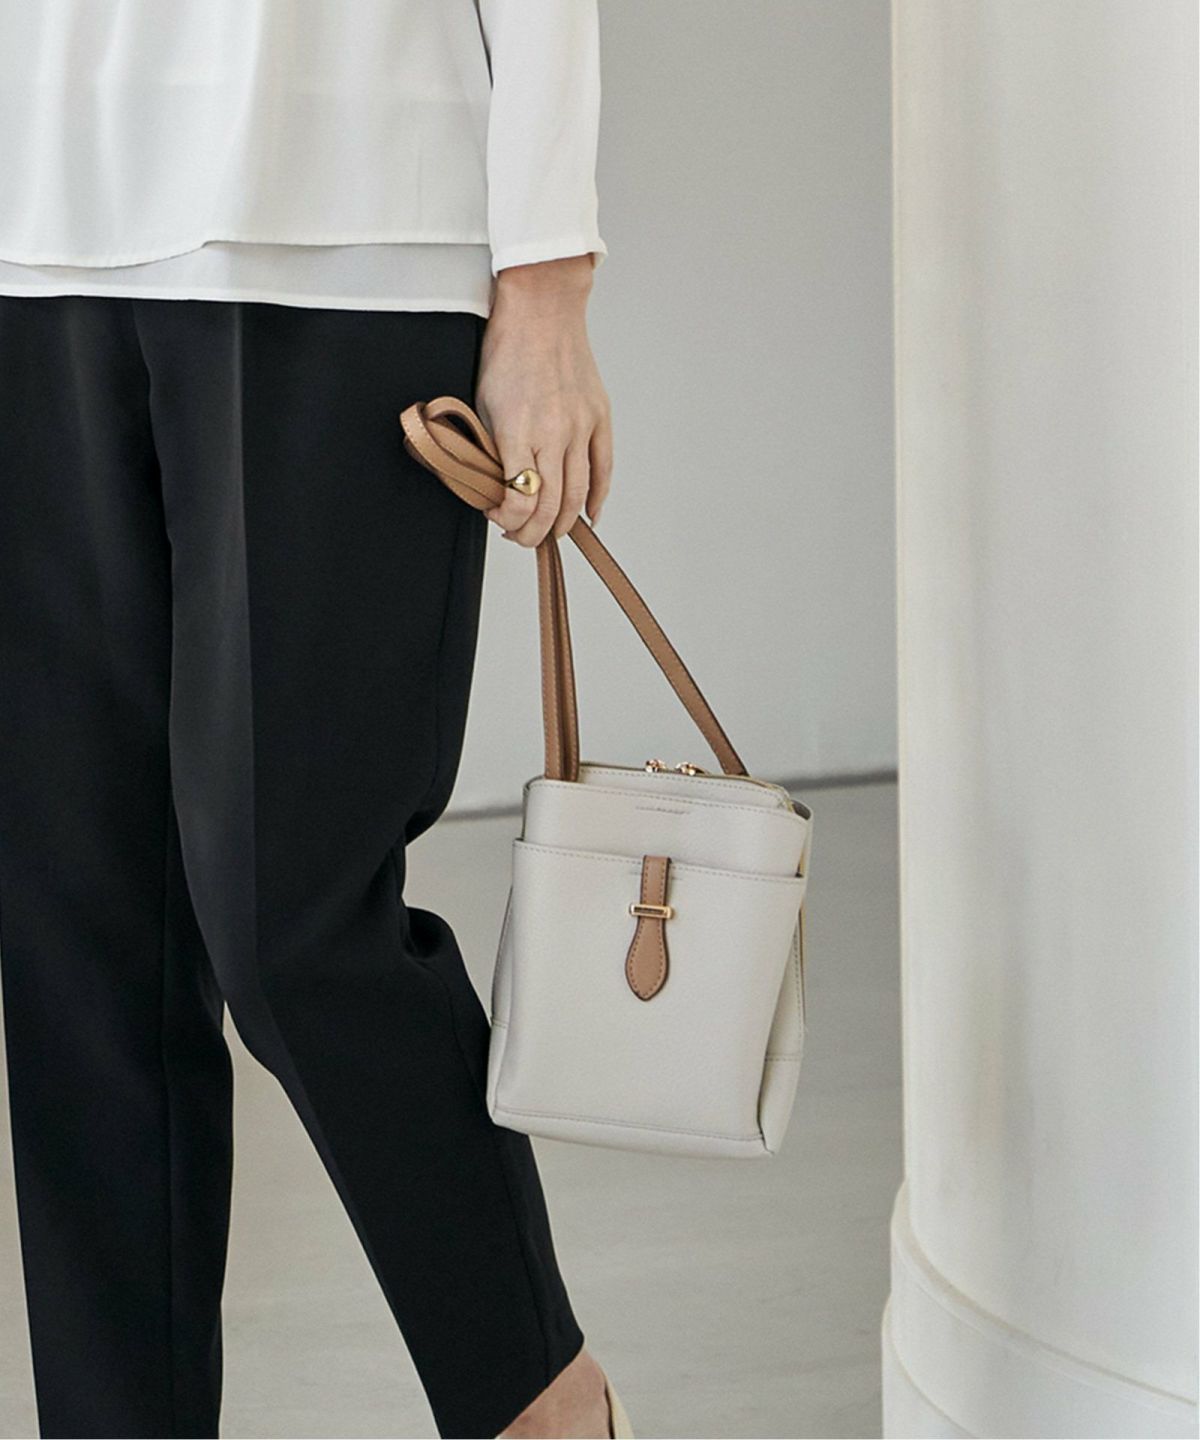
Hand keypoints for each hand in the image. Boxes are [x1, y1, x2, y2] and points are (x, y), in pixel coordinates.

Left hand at [474, 254, 612, 546]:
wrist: (542, 309)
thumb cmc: (505, 352)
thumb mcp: (482, 403)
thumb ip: (491, 448)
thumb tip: (496, 486)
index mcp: (517, 430)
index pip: (519, 499)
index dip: (508, 520)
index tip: (497, 517)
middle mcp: (553, 433)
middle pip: (551, 507)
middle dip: (534, 533)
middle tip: (521, 537)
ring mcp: (580, 426)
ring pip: (578, 495)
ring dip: (563, 524)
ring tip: (549, 531)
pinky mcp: (599, 417)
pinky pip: (604, 469)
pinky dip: (598, 499)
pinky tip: (589, 517)